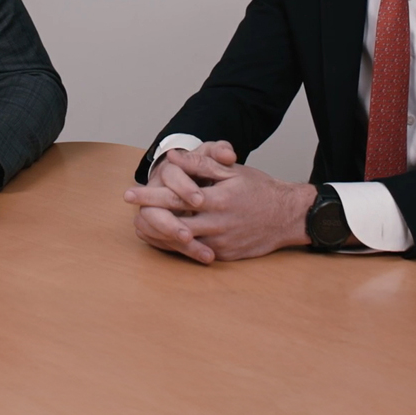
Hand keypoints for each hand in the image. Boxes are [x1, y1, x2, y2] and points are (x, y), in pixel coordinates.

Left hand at [125, 142, 315, 263]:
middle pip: (173, 222)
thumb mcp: (233, 171)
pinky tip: (166, 239)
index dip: (149, 195)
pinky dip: (179, 247)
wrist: (287, 217)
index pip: (175, 198)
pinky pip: (196, 253)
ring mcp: (221, 243)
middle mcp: (217, 224)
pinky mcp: (225, 256)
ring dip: (160, 234)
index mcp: (217, 200)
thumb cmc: (260, 189)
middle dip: (148, 216)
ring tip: (143, 225)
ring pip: (182, 242)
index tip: (128, 193)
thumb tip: (174, 158)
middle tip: (128, 212)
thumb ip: (202, 165)